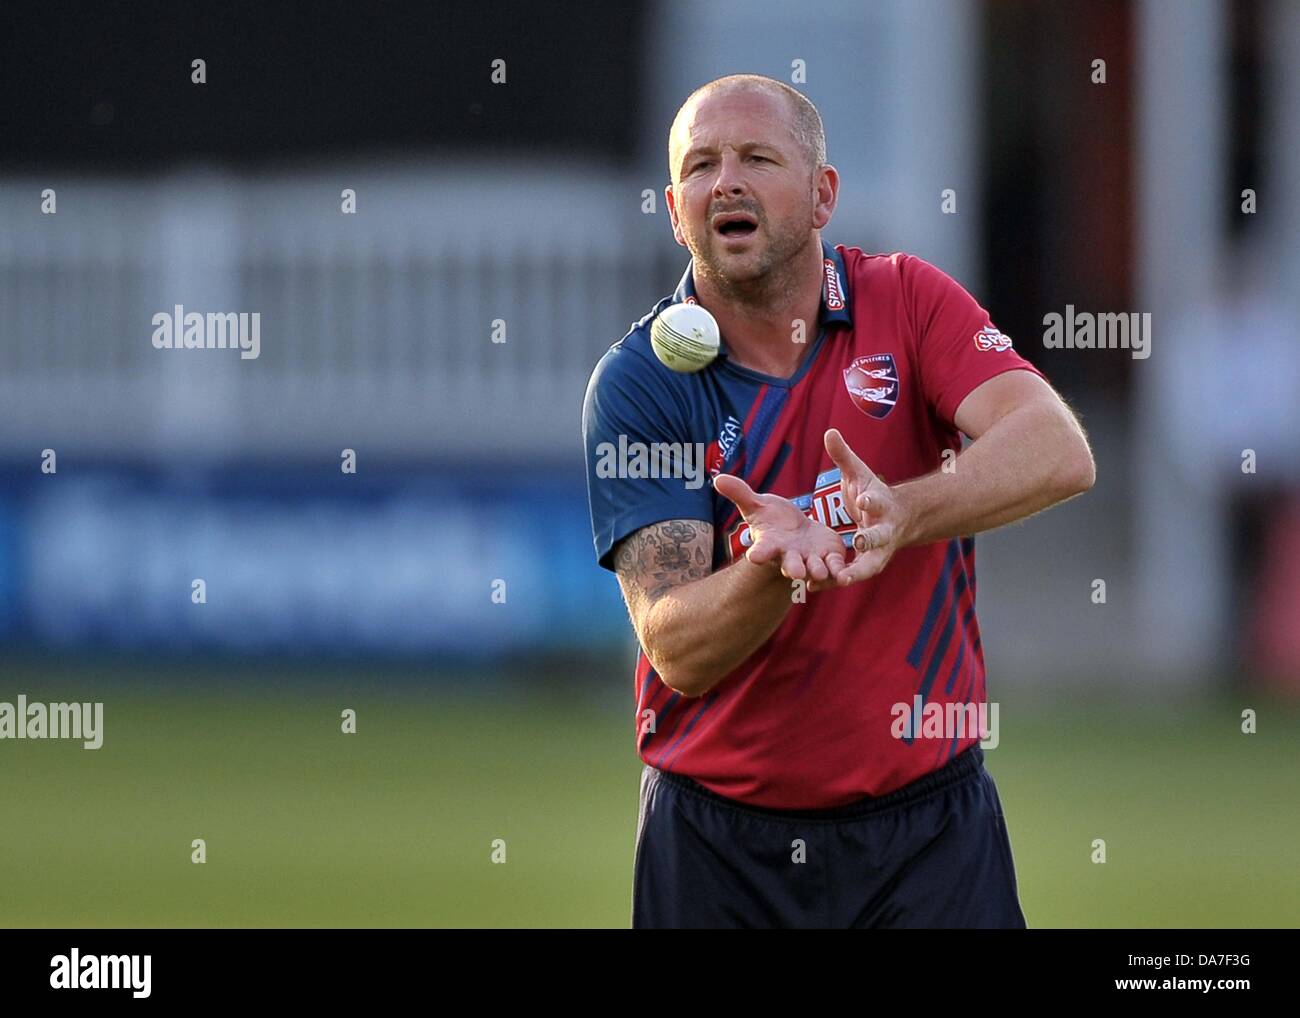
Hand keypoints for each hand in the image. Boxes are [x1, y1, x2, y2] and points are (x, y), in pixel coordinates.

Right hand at [712, 473, 845, 585]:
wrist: (796, 532)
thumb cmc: (772, 519)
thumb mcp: (757, 505)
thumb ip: (740, 494)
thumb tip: (717, 479)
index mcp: (771, 544)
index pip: (762, 550)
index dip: (759, 553)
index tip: (754, 556)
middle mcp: (790, 556)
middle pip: (790, 564)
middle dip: (793, 568)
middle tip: (796, 572)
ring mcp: (810, 560)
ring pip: (814, 569)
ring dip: (817, 571)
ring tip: (821, 572)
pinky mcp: (829, 557)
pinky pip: (834, 566)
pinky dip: (838, 570)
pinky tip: (843, 575)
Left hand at [824, 428, 910, 584]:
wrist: (898, 520)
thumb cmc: (873, 494)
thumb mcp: (859, 474)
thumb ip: (844, 456)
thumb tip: (830, 431)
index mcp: (882, 506)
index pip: (878, 501)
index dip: (872, 500)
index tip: (864, 498)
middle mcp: (884, 531)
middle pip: (879, 538)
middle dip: (871, 540)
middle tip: (860, 542)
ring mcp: (877, 552)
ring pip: (867, 565)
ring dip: (852, 572)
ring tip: (837, 578)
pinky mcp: (865, 566)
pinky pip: (848, 575)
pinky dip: (833, 580)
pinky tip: (813, 585)